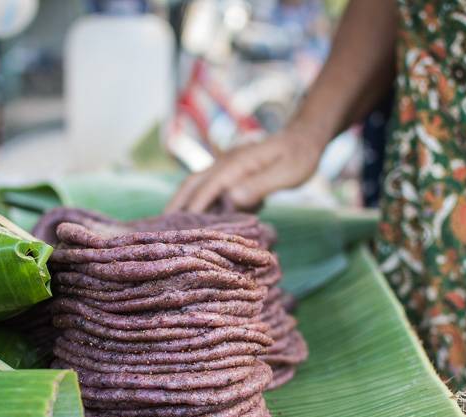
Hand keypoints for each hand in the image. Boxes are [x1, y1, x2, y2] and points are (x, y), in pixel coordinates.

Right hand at [166, 123, 326, 213]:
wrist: (304, 138)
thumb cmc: (299, 157)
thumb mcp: (286, 173)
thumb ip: (260, 184)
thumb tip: (232, 198)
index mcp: (236, 165)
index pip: (207, 189)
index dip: (192, 210)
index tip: (180, 229)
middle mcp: (226, 164)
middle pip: (192, 183)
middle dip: (176, 203)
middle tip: (161, 225)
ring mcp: (227, 166)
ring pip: (197, 184)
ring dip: (183, 201)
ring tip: (172, 223)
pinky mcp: (233, 171)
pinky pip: (209, 186)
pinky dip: (198, 200)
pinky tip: (197, 216)